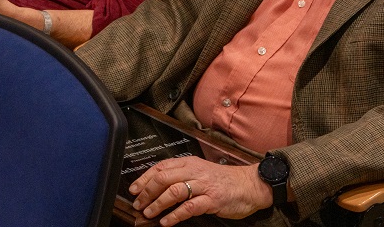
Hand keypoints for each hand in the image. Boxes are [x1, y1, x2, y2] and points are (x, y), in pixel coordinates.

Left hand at [129, 157, 271, 226]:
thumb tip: (157, 188)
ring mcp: (203, 185)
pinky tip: (167, 221)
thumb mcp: (200, 172)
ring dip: (158, 203)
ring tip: (148, 213)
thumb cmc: (224, 180)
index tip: (134, 189)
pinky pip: (189, 207)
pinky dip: (175, 215)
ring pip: (174, 191)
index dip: (145, 178)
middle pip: (164, 178)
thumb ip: (182, 176)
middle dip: (147, 192)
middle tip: (138, 203)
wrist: (249, 184)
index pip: (161, 166)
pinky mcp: (212, 199)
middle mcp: (195, 171)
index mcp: (190, 163)